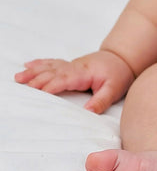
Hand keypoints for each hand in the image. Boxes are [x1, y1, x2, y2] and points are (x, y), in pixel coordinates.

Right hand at [15, 50, 134, 113]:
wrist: (123, 58)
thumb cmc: (119, 74)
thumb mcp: (115, 88)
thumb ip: (102, 100)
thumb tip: (88, 112)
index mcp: (84, 73)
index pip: (65, 79)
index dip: (52, 85)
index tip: (40, 91)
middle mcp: (75, 68)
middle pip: (53, 72)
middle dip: (37, 78)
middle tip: (22, 83)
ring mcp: (71, 65)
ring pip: (50, 67)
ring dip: (34, 71)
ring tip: (19, 76)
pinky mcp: (70, 65)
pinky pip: (52, 63)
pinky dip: (40, 64)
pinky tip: (28, 65)